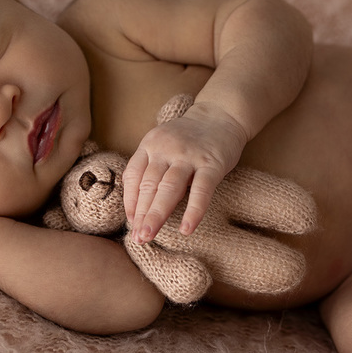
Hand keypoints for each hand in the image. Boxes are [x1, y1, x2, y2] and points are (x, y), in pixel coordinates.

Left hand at [123, 101, 247, 242]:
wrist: (221, 114)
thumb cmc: (189, 138)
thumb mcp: (163, 146)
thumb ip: (151, 169)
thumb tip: (140, 208)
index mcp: (150, 145)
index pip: (133, 176)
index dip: (130, 201)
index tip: (131, 223)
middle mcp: (166, 149)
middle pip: (148, 185)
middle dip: (141, 214)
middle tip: (137, 238)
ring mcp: (189, 156)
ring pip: (168, 188)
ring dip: (157, 215)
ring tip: (149, 236)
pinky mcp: (212, 164)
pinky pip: (201, 191)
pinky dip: (193, 211)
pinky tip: (186, 229)